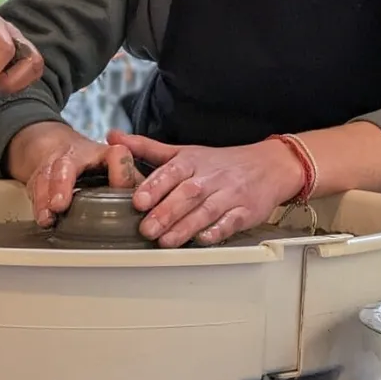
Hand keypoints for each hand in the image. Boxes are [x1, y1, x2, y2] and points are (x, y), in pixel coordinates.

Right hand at [7, 122, 140, 226]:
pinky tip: (43, 218)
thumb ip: (133, 182)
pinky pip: (35, 188)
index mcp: (105, 153)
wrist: (56, 146)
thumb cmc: (95, 163)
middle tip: (61, 204)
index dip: (119, 173)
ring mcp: (55, 165)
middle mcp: (77, 156)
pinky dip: (37, 204)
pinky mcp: (40, 176)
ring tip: (49, 216)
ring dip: (45, 197)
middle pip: (67, 165)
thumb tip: (156, 206)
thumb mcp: (117, 168)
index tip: (121, 190)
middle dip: (63, 184)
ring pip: (47, 176)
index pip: (115, 156)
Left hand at [109, 131, 304, 247]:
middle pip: (188, 194)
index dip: (156, 186)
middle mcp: (212, 177)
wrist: (269, 165)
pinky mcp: (246, 212)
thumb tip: (112, 137)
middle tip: (145, 229)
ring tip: (165, 242)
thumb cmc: (220, 162)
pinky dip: (217, 231)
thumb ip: (147, 147)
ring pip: (207, 210)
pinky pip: (231, 222)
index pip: (173, 171)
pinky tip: (202, 240)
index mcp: (194, 160)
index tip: (138, 200)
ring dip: (185, 227)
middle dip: (166, 212)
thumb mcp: (184, 151)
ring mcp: (230, 194)